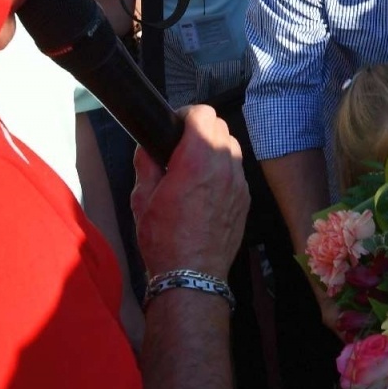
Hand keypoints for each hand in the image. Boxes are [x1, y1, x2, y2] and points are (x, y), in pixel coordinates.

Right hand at [132, 105, 247, 278]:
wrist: (192, 274)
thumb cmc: (164, 239)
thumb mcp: (142, 198)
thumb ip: (146, 164)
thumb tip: (147, 146)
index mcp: (197, 160)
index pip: (203, 113)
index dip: (187, 114)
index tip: (176, 125)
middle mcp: (224, 166)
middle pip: (220, 126)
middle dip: (200, 129)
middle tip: (180, 147)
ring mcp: (239, 183)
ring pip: (232, 147)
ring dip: (214, 148)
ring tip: (194, 168)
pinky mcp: (245, 199)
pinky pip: (237, 171)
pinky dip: (224, 170)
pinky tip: (207, 188)